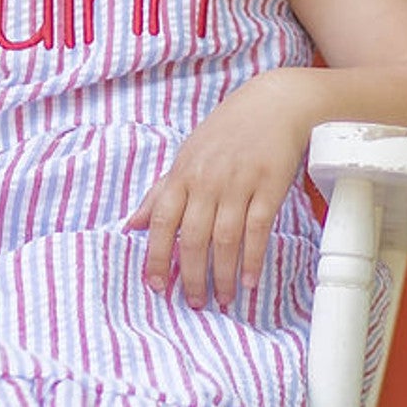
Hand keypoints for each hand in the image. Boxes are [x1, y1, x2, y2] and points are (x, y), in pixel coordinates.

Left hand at [126, 76, 311, 307]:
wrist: (274, 104)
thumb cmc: (226, 132)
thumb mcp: (186, 156)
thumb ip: (160, 192)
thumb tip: (132, 225)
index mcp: (183, 174)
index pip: (161, 220)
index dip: (156, 256)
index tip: (156, 285)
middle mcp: (207, 180)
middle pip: (193, 237)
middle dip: (191, 276)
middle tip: (194, 302)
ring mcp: (239, 183)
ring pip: (225, 238)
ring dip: (223, 274)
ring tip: (224, 298)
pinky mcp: (269, 186)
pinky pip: (258, 229)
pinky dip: (253, 258)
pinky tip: (250, 280)